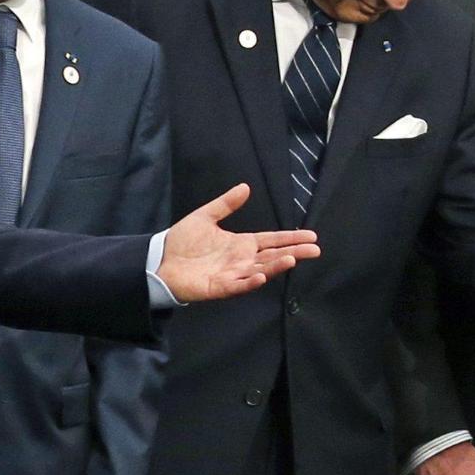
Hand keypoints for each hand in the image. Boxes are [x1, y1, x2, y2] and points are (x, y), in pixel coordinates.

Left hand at [156, 183, 317, 302]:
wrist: (160, 260)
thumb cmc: (182, 242)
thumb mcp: (205, 217)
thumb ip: (225, 204)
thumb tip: (245, 187)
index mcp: (241, 244)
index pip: (272, 240)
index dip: (290, 238)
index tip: (311, 236)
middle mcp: (241, 260)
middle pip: (272, 256)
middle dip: (293, 253)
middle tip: (314, 250)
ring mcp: (232, 274)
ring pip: (260, 270)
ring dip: (275, 266)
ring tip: (292, 259)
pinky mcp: (219, 287)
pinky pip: (238, 285)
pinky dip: (250, 282)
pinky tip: (261, 275)